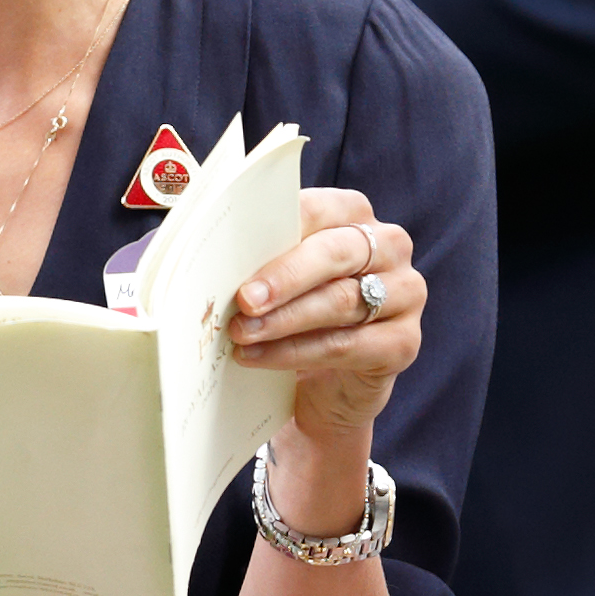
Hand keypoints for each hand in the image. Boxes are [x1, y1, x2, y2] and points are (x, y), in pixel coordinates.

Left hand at [229, 189, 420, 466]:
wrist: (324, 387)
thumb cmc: (291, 316)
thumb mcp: (272, 281)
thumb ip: (249, 257)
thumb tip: (190, 249)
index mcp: (353, 216)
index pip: (320, 207)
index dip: (281, 225)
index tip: (239, 248)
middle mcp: (389, 247)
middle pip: (337, 252)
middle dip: (284, 275)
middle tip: (243, 299)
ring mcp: (405, 294)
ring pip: (341, 301)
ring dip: (284, 320)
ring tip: (240, 334)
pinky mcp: (404, 343)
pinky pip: (348, 345)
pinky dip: (298, 353)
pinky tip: (259, 359)